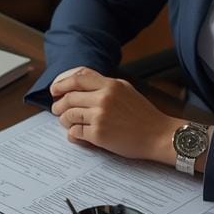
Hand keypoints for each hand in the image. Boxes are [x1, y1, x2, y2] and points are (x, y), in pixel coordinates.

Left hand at [48, 67, 184, 164]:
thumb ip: (104, 85)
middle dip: (59, 105)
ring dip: (64, 120)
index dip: (61, 83)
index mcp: (110, 85)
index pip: (78, 78)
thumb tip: (80, 84)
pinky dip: (72, 134)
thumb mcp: (125, 90)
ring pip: (68, 115)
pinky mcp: (99, 134)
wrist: (158, 135)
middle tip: (57, 110)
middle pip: (69, 97)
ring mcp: (100, 116)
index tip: (55, 90)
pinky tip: (77, 135)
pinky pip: (75, 132)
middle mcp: (104, 98)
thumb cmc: (143, 114)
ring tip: (67, 122)